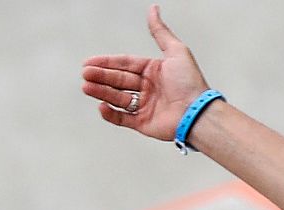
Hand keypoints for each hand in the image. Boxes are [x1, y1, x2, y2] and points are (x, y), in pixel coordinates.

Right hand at [81, 5, 209, 141]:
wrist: (198, 113)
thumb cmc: (191, 84)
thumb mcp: (177, 51)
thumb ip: (160, 32)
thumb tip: (153, 9)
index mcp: (154, 71)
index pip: (125, 64)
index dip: (107, 62)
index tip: (89, 62)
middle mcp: (150, 88)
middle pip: (118, 80)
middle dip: (100, 77)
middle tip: (86, 74)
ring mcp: (146, 106)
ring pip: (117, 98)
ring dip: (101, 92)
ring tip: (87, 87)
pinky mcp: (145, 124)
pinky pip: (123, 119)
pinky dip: (110, 114)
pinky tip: (101, 106)